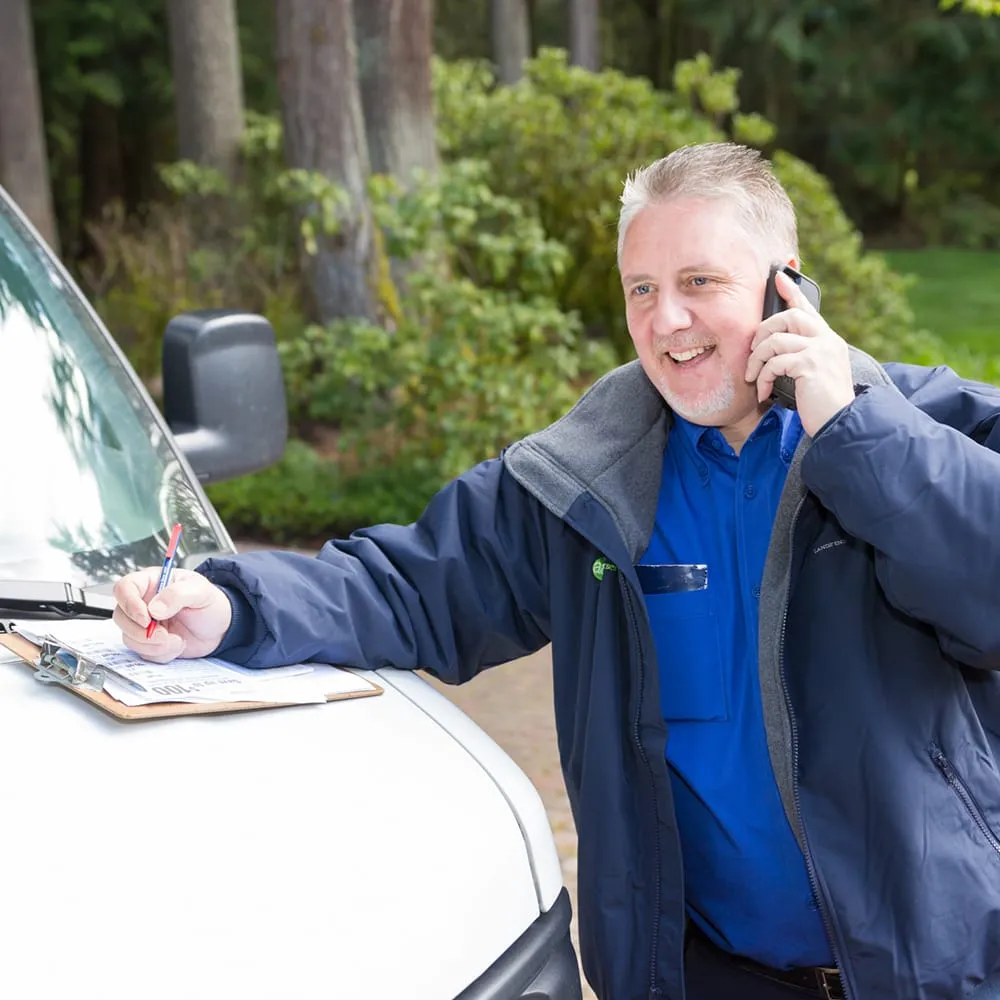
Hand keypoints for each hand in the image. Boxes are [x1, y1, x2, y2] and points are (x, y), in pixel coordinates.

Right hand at [112, 567, 232, 662]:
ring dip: (153, 645)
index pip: (124, 588)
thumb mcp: (200, 591)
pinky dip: (161, 653)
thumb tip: (154, 608)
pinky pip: (143, 653)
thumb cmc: (210, 602)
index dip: (129, 604)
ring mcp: (144, 625)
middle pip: (121, 617)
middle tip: (164, 635)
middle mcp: (143, 603)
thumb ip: (177, 595)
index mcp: (151, 583)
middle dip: (140, 631)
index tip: (146, 618)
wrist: (221, 626)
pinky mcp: (149, 643)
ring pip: (129, 638)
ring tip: (177, 640)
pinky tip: (178, 644)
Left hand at [745, 270, 855, 436]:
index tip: (778, 277)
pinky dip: (762, 378)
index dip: (792, 291)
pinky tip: (762, 393)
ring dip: (756, 360)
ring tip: (752, 377)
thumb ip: (801, 357)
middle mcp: (827, 340)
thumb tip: (774, 351)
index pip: (808, 309)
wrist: (839, 423)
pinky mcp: (810, 364)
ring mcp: (820, 350)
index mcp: (828, 340)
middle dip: (762, 332)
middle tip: (752, 352)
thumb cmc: (822, 404)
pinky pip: (774, 362)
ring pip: (775, 340)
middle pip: (788, 316)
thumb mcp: (814, 375)